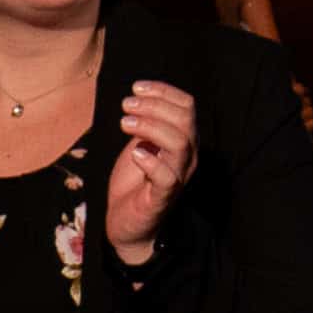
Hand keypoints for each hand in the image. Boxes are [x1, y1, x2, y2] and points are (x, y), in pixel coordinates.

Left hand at [103, 77, 196, 264]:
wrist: (126, 223)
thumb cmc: (134, 183)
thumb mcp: (140, 144)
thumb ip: (146, 124)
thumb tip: (140, 97)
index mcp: (184, 140)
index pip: (187, 105)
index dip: (162, 91)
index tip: (136, 88)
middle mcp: (187, 157)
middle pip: (185, 119)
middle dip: (153, 105)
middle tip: (126, 106)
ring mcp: (178, 177)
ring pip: (179, 142)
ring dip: (149, 126)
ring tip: (124, 124)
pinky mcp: (163, 197)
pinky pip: (167, 176)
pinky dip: (150, 161)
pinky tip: (134, 153)